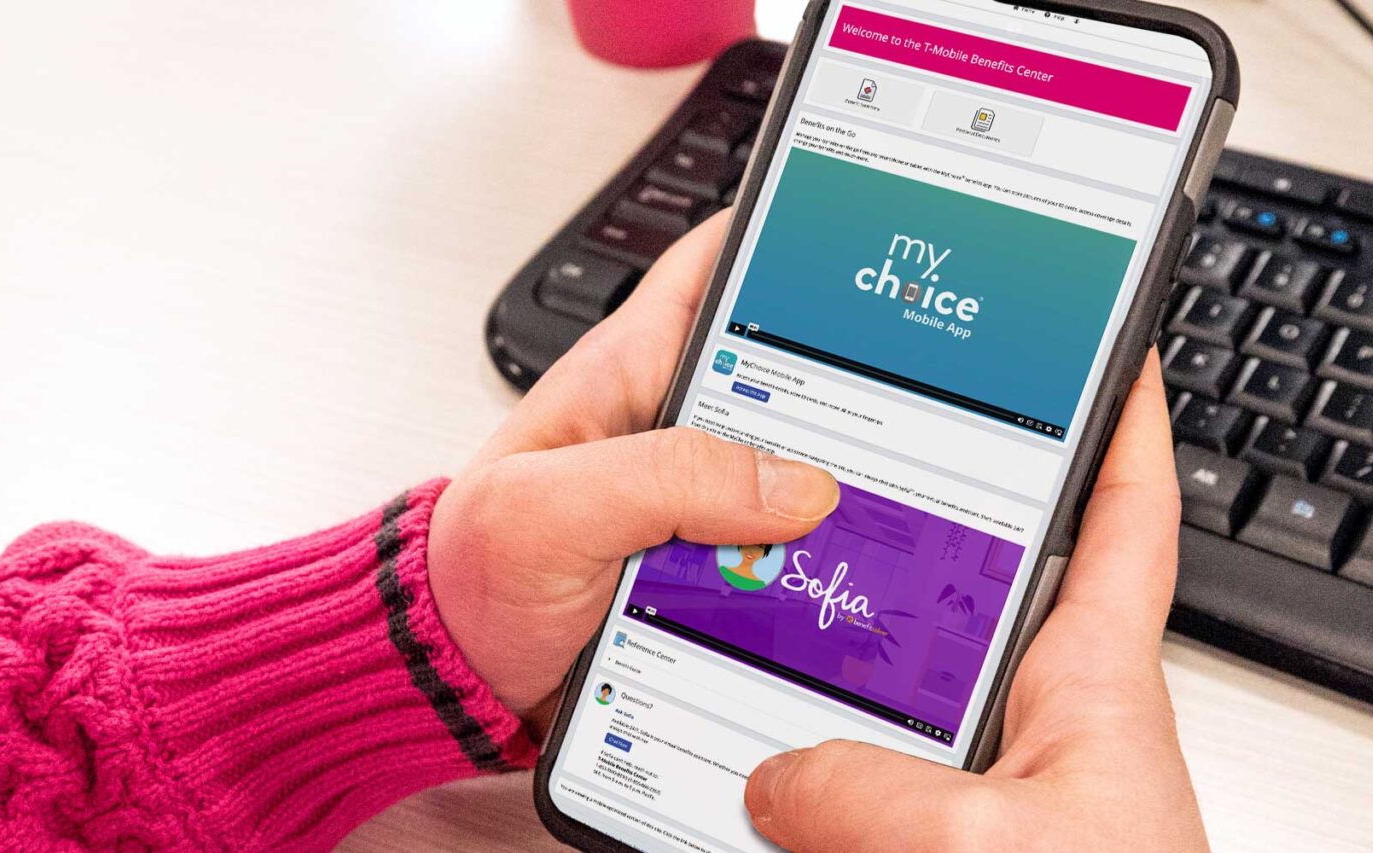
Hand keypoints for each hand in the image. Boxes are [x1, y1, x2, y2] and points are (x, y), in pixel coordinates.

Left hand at [430, 210, 840, 726]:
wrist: (455, 679)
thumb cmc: (470, 574)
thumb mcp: (549, 510)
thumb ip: (663, 478)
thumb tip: (793, 483)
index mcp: (628, 371)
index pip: (719, 266)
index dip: (788, 237)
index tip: (865, 239)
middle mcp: (674, 428)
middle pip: (793, 383)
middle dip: (855, 395)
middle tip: (917, 416)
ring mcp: (699, 501)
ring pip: (803, 480)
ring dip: (842, 505)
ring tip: (890, 519)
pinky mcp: (712, 569)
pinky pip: (788, 560)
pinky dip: (817, 576)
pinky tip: (846, 591)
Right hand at [741, 354, 1207, 851]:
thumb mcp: (987, 842)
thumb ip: (872, 790)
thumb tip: (780, 777)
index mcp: (1094, 688)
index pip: (1121, 519)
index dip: (1118, 424)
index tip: (1105, 352)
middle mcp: (1047, 736)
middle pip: (958, 603)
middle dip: (884, 553)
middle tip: (810, 495)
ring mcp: (999, 801)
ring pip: (890, 711)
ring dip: (820, 692)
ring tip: (738, 653)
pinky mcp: (954, 851)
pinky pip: (864, 806)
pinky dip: (809, 788)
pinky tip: (744, 787)